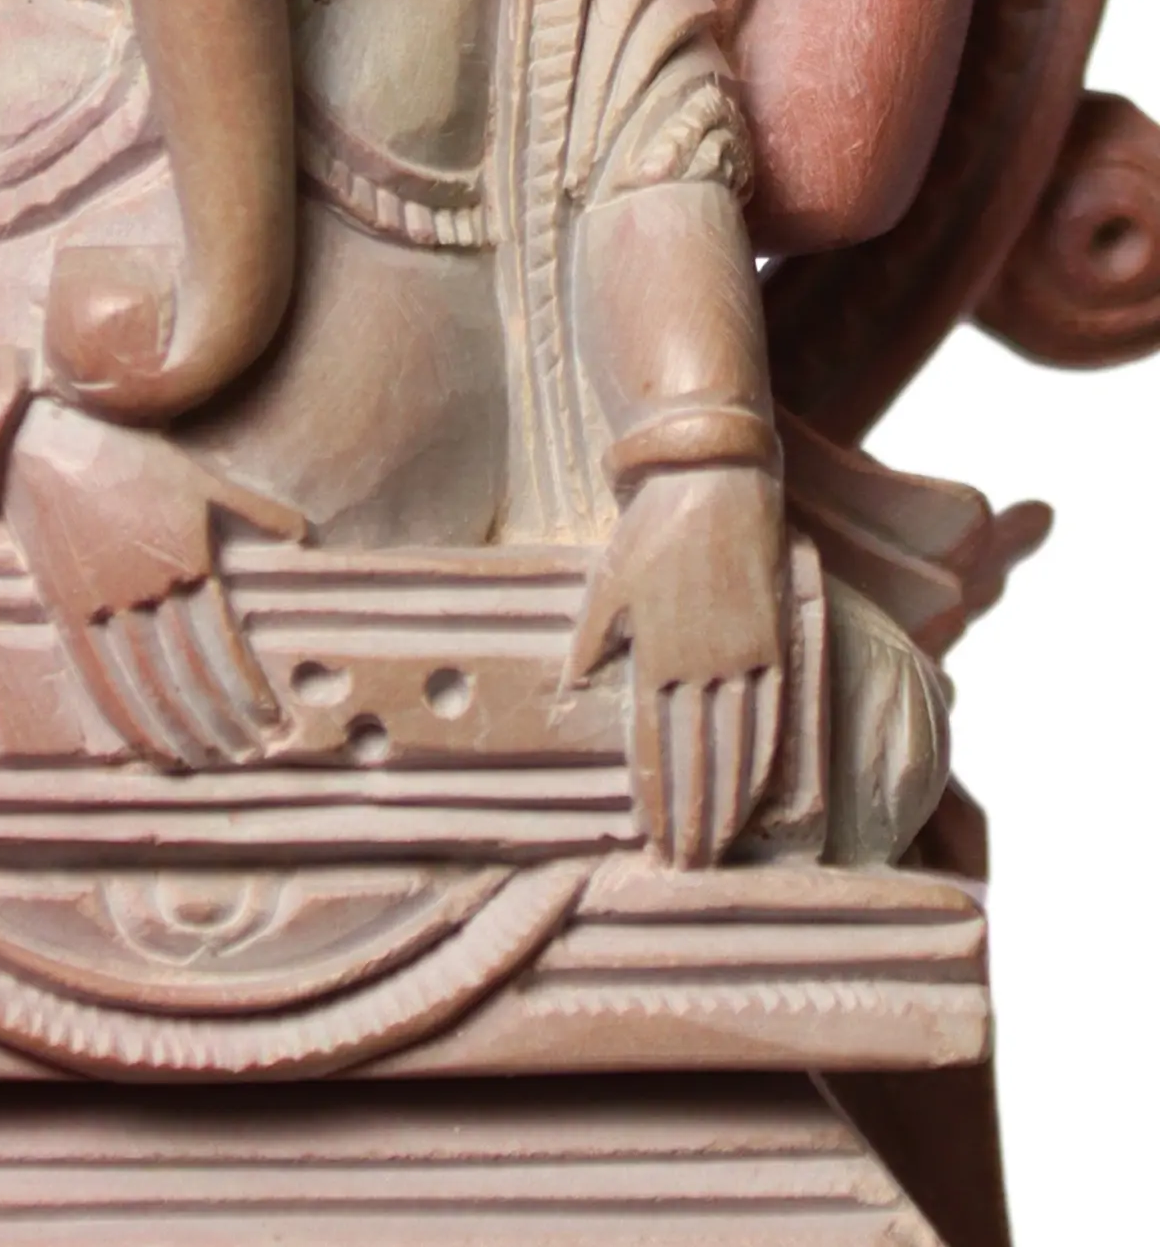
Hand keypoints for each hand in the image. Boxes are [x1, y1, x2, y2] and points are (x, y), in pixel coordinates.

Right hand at [2, 399, 307, 769]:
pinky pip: (98, 679)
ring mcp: (102, 606)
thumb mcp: (199, 478)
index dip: (249, 690)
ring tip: (207, 760)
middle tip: (249, 754)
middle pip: (191, 675)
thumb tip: (304, 535)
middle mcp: (147, 591)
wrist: (43, 448)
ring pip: (148, 686)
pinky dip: (126, 719)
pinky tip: (148, 747)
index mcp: (185, 561)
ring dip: (181, 730)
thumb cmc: (129, 458)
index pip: (224, 646)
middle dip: (224, 721)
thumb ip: (252, 509)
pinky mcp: (65, 612)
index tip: (272, 721)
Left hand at [567, 467, 787, 866]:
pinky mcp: (776, 640)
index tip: (653, 839)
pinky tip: (761, 793)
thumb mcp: (604, 587)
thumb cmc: (648, 532)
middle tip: (686, 865)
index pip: (654, 746)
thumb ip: (591, 644)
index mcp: (653, 657)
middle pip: (698, 760)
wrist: (713, 484)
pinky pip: (775, 713)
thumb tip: (573, 690)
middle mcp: (701, 666)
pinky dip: (767, 758)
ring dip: (730, 802)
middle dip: (691, 818)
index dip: (656, 798)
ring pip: (738, 746)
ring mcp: (744, 656)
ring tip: (720, 847)